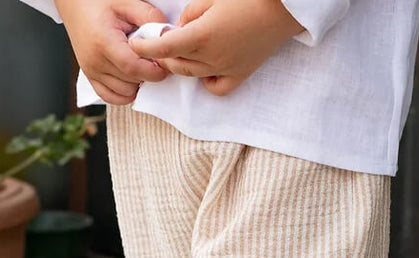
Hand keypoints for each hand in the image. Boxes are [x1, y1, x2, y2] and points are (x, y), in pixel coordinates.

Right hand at [55, 0, 169, 103]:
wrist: (75, 5)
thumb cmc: (100, 2)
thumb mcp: (126, 2)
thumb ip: (149, 17)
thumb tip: (167, 35)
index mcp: (103, 42)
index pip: (133, 67)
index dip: (153, 71)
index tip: (164, 65)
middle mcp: (95, 61)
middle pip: (131, 82)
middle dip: (149, 76)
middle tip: (155, 63)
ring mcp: (91, 72)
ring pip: (124, 93)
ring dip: (138, 84)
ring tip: (141, 67)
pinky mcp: (90, 77)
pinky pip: (111, 97)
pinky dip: (125, 94)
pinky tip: (132, 80)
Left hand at [128, 0, 303, 96]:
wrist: (282, 8)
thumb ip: (190, 14)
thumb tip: (180, 29)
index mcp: (202, 35)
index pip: (164, 47)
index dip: (145, 46)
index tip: (135, 43)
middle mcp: (212, 57)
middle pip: (175, 64)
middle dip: (163, 54)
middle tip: (161, 42)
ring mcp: (227, 68)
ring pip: (192, 75)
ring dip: (181, 65)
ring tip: (181, 51)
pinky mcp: (241, 74)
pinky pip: (216, 88)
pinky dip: (207, 81)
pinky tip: (205, 68)